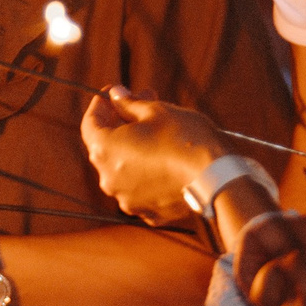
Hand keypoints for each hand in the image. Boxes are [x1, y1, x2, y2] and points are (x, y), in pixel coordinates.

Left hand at [78, 87, 224, 224]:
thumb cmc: (185, 138)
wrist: (216, 179)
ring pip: (123, 168)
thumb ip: (130, 104)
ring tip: (157, 129)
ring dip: (134, 147)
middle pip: (106, 146)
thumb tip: (116, 95)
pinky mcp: (149, 213)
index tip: (112, 92)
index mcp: (105, 151)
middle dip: (121, 122)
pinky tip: (166, 157)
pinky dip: (147, 171)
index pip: (90, 124)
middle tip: (142, 102)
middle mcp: (109, 180)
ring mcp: (128, 200)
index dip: (100, 105)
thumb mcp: (157, 111)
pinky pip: (141, 187)